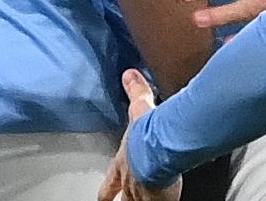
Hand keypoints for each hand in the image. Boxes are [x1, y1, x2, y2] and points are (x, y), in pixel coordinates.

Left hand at [99, 69, 181, 200]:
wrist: (161, 148)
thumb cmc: (149, 134)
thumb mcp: (140, 108)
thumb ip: (136, 92)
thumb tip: (130, 76)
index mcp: (123, 163)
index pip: (110, 183)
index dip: (107, 191)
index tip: (104, 198)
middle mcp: (130, 181)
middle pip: (122, 198)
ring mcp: (143, 193)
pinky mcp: (159, 199)